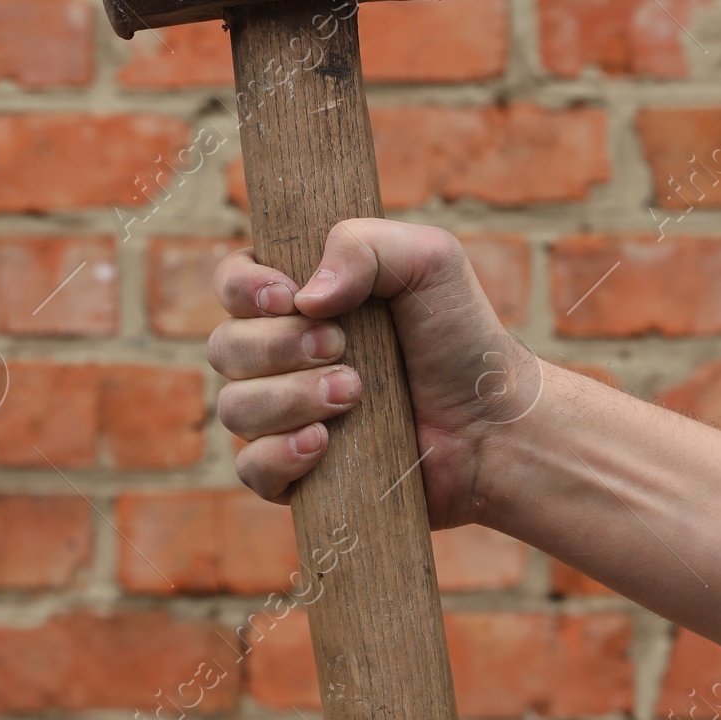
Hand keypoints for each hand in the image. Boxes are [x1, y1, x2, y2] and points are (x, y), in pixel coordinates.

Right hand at [207, 219, 535, 527]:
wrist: (495, 424)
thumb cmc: (461, 336)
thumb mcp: (428, 261)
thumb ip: (364, 245)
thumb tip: (303, 297)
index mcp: (300, 299)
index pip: (231, 283)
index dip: (243, 288)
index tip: (288, 296)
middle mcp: (280, 356)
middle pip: (225, 347)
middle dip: (279, 346)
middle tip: (344, 348)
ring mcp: (285, 416)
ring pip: (235, 408)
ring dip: (289, 399)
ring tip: (354, 394)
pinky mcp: (297, 473)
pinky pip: (251, 470)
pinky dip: (280, 455)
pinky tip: (325, 444)